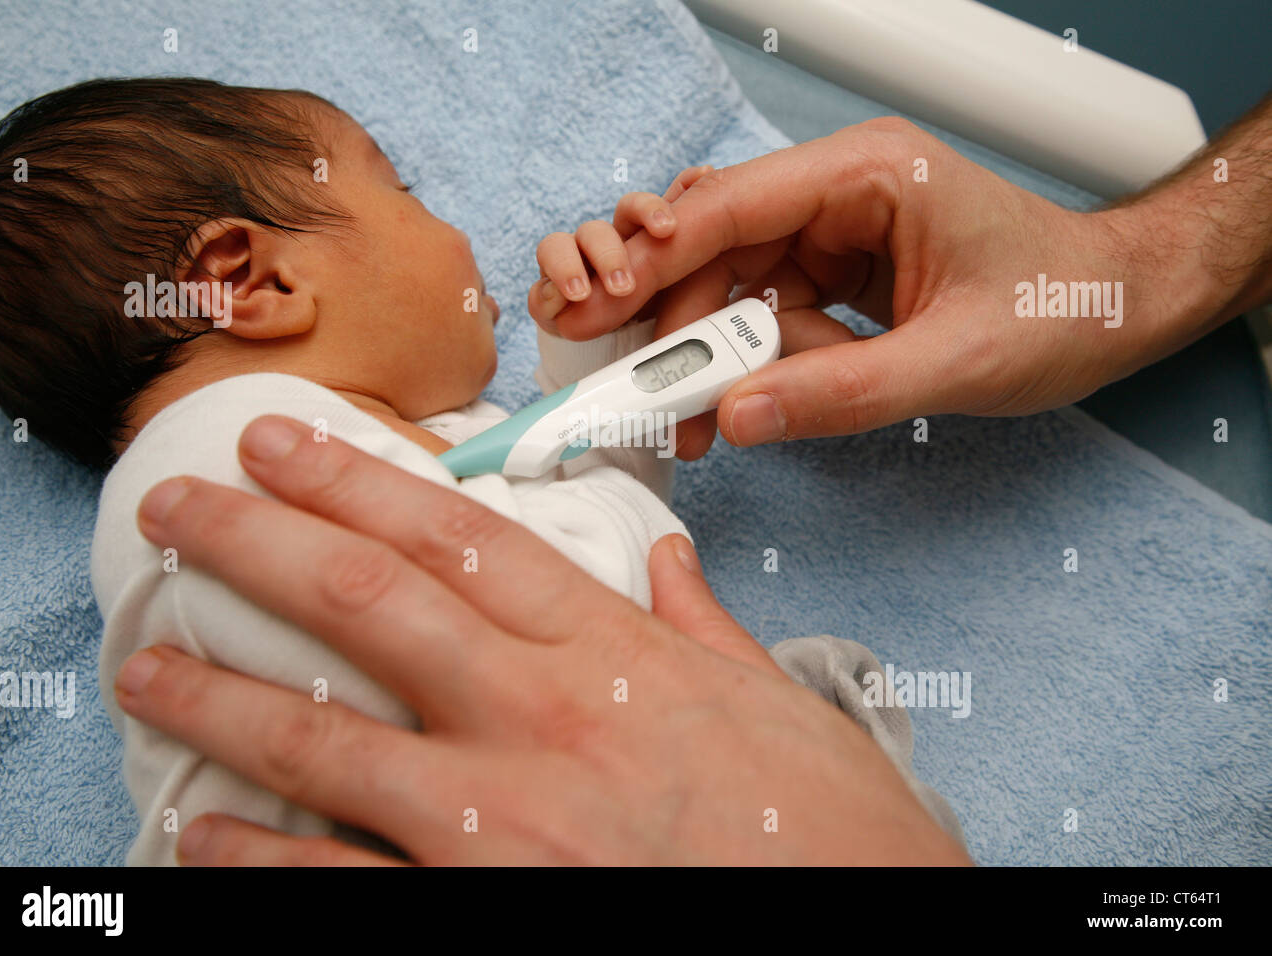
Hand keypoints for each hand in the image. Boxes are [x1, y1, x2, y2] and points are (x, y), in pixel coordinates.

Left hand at [114, 415, 968, 864]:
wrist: (860, 927)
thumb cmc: (826, 829)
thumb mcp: (775, 703)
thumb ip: (703, 626)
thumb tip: (670, 564)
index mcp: (612, 654)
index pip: (460, 537)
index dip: (357, 480)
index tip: (283, 444)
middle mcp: (541, 719)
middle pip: (371, 605)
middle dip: (257, 544)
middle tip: (179, 507)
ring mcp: (501, 820)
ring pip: (325, 738)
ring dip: (221, 700)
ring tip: (147, 672)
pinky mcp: (481, 908)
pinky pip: (340, 879)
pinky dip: (259, 858)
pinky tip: (202, 834)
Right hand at [527, 165, 712, 333]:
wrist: (628, 341)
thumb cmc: (657, 296)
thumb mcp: (678, 262)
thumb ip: (688, 216)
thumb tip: (702, 171)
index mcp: (629, 234)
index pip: (634, 209)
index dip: (648, 212)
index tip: (667, 231)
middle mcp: (595, 246)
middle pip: (592, 230)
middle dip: (607, 255)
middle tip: (624, 286)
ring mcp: (567, 271)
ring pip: (552, 248)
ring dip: (567, 269)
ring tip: (581, 295)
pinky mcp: (547, 302)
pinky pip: (537, 295)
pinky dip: (546, 298)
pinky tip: (558, 306)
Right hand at [541, 118, 1234, 458]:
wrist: (1119, 309)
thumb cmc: (1059, 306)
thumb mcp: (952, 361)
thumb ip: (841, 392)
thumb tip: (738, 415)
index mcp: (865, 174)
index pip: (733, 204)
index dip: (656, 257)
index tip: (600, 305)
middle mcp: (838, 192)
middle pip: (716, 246)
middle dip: (672, 320)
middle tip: (631, 383)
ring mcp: (835, 232)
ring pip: (732, 286)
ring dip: (708, 354)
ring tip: (694, 422)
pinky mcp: (837, 273)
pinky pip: (768, 314)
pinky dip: (749, 363)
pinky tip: (744, 405)